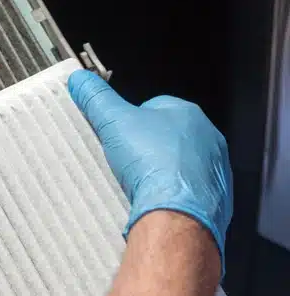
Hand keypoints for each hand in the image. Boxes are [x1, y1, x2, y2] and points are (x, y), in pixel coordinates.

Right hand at [68, 70, 232, 274]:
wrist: (177, 215)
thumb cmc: (153, 165)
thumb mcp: (114, 122)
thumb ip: (97, 98)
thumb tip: (81, 80)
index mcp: (188, 114)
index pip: (155, 107)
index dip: (131, 120)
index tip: (117, 134)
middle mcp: (208, 139)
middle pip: (167, 136)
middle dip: (146, 146)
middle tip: (124, 159)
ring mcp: (215, 170)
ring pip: (180, 164)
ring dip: (160, 171)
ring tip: (137, 183)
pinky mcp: (215, 199)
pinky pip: (188, 191)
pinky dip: (172, 194)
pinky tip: (154, 200)